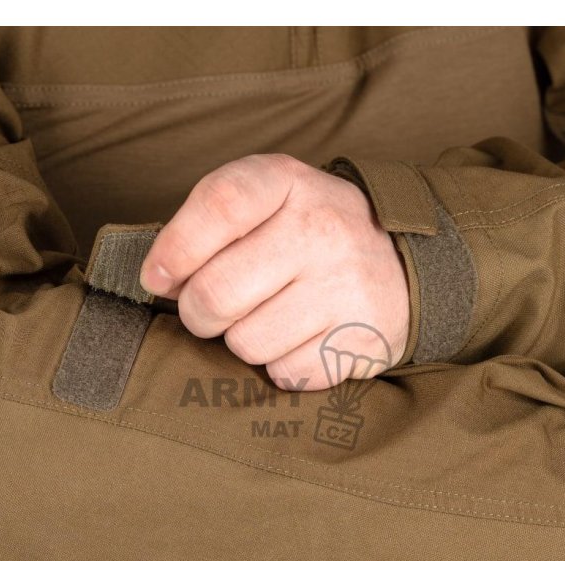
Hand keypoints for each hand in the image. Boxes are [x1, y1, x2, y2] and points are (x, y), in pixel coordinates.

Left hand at [139, 154, 408, 390]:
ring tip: (269, 318)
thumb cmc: (310, 233)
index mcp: (289, 182)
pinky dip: (282, 365)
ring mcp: (345, 287)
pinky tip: (302, 339)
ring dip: (243, 341)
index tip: (158, 277)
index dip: (175, 249)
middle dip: (199, 313)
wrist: (406, 265)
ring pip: (246, 342)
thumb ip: (209, 224)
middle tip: (212, 309)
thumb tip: (158, 279)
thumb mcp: (268, 200)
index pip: (220, 205)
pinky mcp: (361, 341)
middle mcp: (322, 230)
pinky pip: (284, 373)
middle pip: (217, 293)